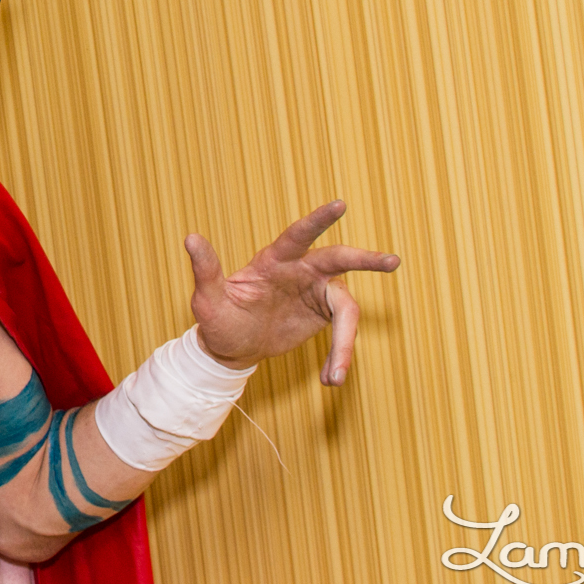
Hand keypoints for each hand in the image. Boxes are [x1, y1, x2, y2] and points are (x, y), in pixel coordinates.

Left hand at [185, 200, 399, 384]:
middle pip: (338, 259)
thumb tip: (190, 238)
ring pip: (347, 308)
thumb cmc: (218, 319)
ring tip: (335, 376)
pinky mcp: (323, 315)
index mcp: (274, 260)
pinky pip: (343, 333)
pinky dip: (339, 356)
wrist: (231, 349)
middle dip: (365, 258)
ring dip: (345, 343)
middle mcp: (300, 271)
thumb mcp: (207, 299)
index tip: (340, 205)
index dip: (318, 220)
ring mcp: (315, 292)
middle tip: (392, 260)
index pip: (299, 235)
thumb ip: (205, 270)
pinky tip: (330, 378)